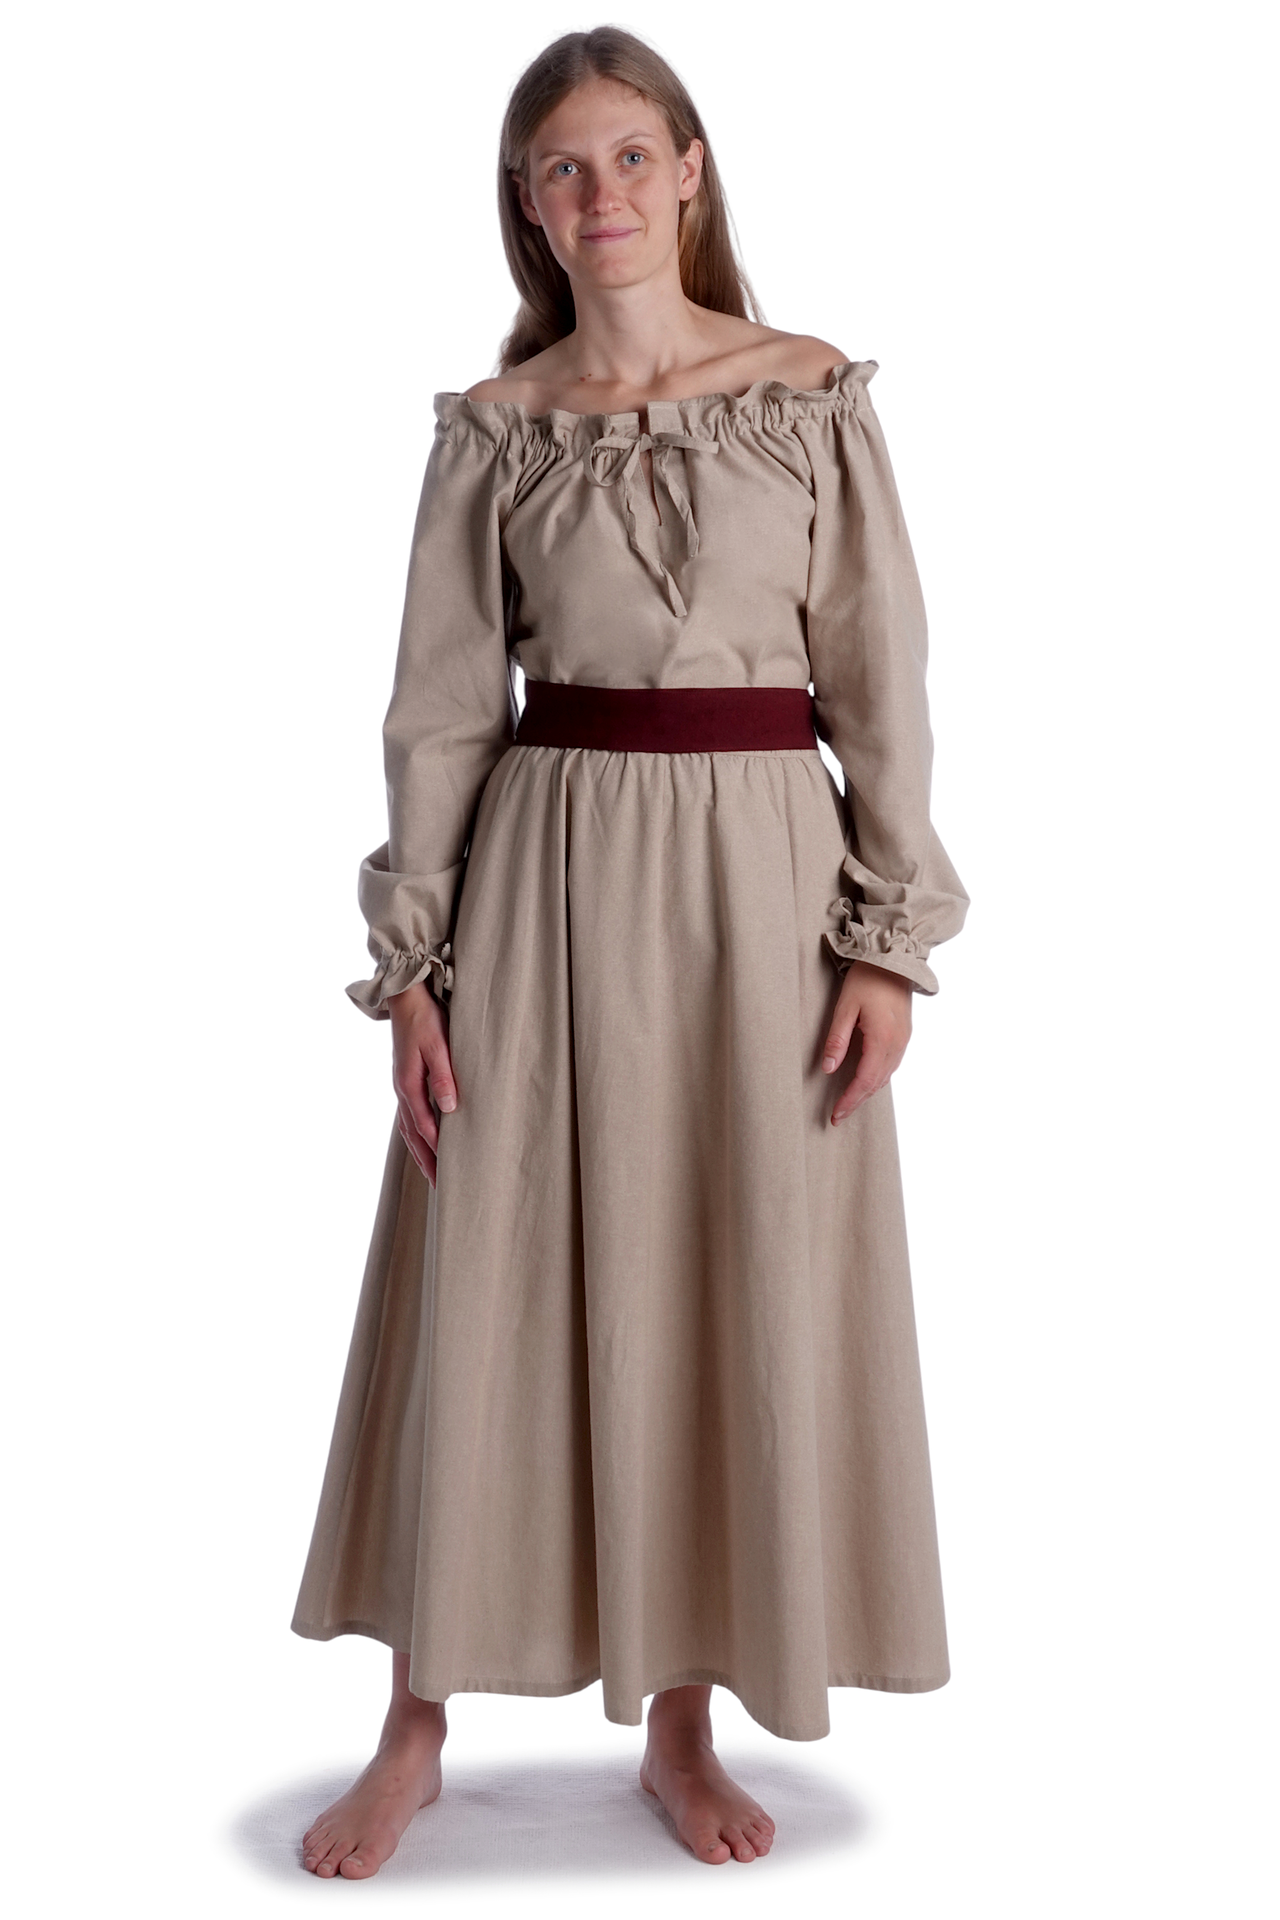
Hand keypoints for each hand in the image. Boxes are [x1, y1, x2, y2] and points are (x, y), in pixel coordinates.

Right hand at [387, 982, 456, 1186]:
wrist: (405, 997)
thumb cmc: (425, 1018)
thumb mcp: (437, 1045)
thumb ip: (443, 1076)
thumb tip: (449, 1108)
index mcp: (408, 1084)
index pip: (424, 1126)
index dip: (436, 1149)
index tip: (449, 1171)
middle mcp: (402, 1089)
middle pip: (412, 1134)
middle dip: (426, 1160)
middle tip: (440, 1186)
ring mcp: (401, 1085)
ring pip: (408, 1127)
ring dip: (419, 1151)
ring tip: (431, 1171)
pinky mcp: (405, 1079)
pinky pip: (408, 1115)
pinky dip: (415, 1133)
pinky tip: (423, 1139)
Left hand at [821, 960, 912, 1123]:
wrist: (895, 958)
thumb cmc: (867, 978)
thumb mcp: (845, 1007)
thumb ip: (836, 1040)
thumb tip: (827, 1069)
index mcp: (882, 1039)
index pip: (864, 1080)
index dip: (849, 1100)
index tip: (835, 1115)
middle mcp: (897, 1044)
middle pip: (876, 1083)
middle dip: (857, 1102)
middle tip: (837, 1116)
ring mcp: (903, 1040)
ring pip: (886, 1076)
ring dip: (867, 1092)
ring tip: (849, 1103)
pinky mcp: (904, 1034)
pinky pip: (891, 1065)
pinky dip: (877, 1079)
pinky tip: (866, 1081)